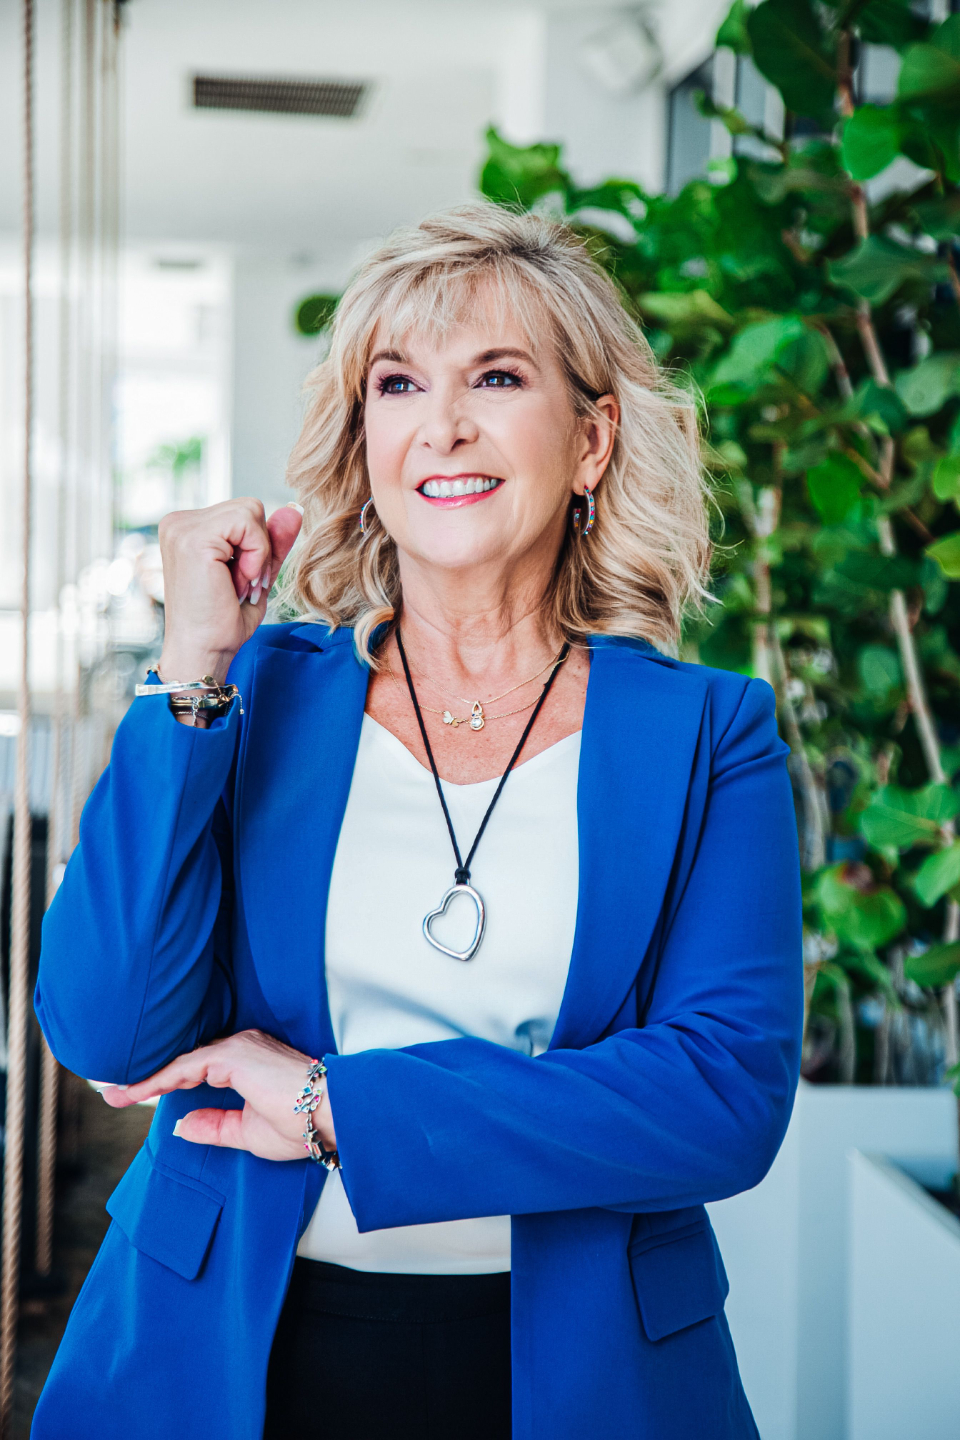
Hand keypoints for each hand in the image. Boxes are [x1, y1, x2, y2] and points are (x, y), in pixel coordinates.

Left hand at [100, 1030, 336, 1161]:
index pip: (196, 1070)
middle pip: (183, 1061)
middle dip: (146, 1076)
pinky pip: (184, 1067)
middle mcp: (240, 1046)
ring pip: (180, 1063)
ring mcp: (237, 1047)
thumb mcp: (249, 1132)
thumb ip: (215, 1126)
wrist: (330, 1115)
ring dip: (144, 1079)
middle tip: (111, 1090)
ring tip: (112, 1092)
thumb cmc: (301, 1124)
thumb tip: (180, 1124)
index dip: (162, 1082)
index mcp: (248, 1061)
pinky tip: (134, 1091)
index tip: (130, 1094)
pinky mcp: (233, 1055)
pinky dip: (156, 1080)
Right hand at [157, 499, 302, 684]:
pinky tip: (237, 582)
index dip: (256, 548)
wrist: (204, 653)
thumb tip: (294, 509)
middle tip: (239, 586)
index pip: (243, 514)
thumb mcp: (257, 574)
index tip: (241, 582)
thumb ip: (272, 541)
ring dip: (257, 555)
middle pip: (249, 507)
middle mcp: (179, 522)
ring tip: (235, 585)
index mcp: (187, 528)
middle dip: (258, 549)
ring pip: (250, 511)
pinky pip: (248, 523)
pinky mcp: (193, 537)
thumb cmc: (223, 622)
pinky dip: (256, 556)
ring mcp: (182, 527)